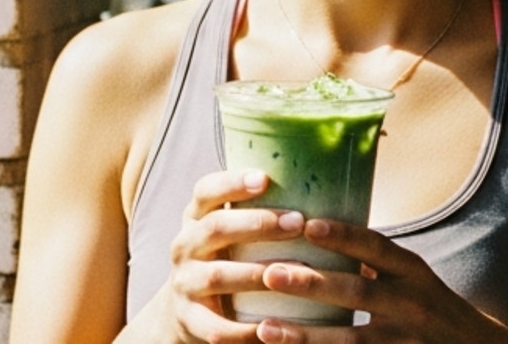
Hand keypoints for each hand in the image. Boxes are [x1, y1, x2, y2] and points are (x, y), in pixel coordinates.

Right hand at [126, 169, 307, 343]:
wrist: (184, 313)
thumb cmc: (226, 261)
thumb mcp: (229, 233)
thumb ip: (257, 212)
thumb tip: (323, 184)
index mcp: (196, 219)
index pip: (205, 191)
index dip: (232, 183)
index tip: (265, 178)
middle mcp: (185, 247)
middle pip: (215, 228)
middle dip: (258, 223)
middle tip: (298, 222)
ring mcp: (184, 284)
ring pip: (218, 276)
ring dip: (258, 273)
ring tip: (298, 270)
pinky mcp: (190, 321)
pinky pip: (218, 328)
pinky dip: (247, 329)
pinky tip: (277, 326)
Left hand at [251, 219, 507, 343]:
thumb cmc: (430, 307)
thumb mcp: (412, 277)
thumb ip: (374, 261)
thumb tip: (314, 227)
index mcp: (412, 271)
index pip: (376, 246)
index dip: (343, 235)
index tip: (308, 224)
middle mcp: (413, 303)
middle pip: (358, 292)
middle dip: (312, 283)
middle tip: (270, 274)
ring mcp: (407, 341)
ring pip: (353, 340)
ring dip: (307, 335)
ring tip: (266, 329)